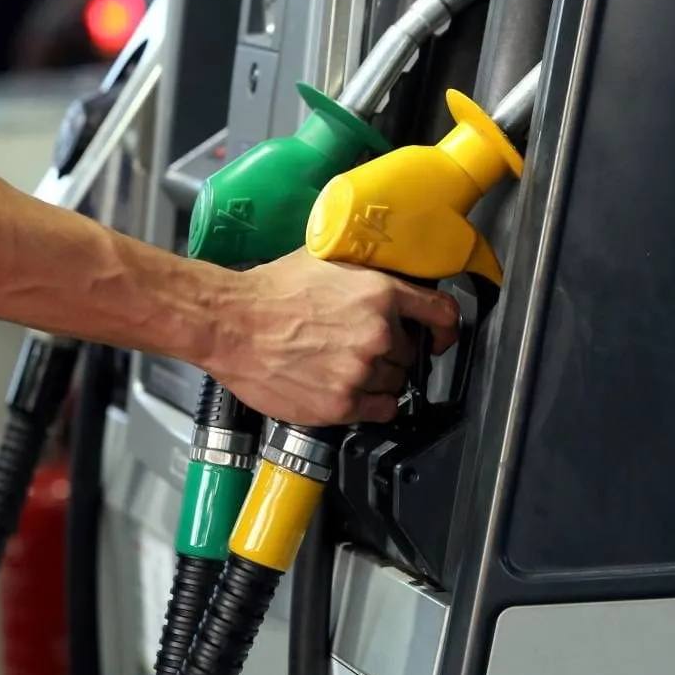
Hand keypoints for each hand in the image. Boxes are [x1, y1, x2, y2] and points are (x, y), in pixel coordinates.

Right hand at [204, 250, 459, 424]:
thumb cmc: (269, 291)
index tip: (439, 337)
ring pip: (395, 383)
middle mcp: (378, 334)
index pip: (441, 313)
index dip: (444, 328)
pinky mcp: (341, 403)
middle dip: (392, 351)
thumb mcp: (328, 262)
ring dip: (379, 378)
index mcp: (380, 293)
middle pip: (411, 353)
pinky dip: (371, 404)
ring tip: (343, 366)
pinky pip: (380, 411)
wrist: (231, 324)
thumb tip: (387, 278)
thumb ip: (366, 275)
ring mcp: (360, 371)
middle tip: (359, 346)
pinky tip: (350, 390)